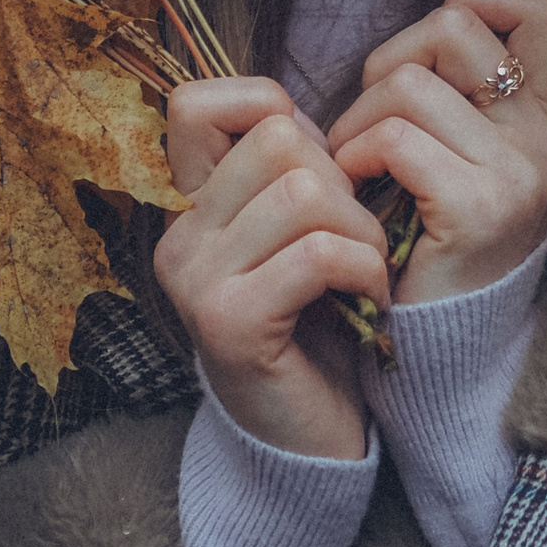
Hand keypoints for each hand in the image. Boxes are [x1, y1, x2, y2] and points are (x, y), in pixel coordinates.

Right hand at [154, 77, 389, 458]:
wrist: (309, 444)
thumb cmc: (317, 326)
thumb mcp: (297, 233)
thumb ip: (289, 172)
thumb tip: (305, 113)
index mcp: (189, 206)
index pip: (195, 102)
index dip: (266, 106)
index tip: (316, 166)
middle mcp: (179, 237)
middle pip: (276, 139)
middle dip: (341, 180)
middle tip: (355, 238)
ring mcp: (196, 280)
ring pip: (304, 191)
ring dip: (362, 230)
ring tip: (367, 272)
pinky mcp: (230, 323)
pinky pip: (319, 253)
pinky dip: (364, 272)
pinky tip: (367, 304)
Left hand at [327, 0, 546, 305]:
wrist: (442, 344)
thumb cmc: (430, 236)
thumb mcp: (461, 154)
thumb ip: (457, 92)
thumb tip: (418, 31)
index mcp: (545, 116)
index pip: (539, 7)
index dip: (476, 1)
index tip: (430, 57)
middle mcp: (545, 139)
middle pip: (455, 26)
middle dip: (392, 59)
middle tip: (374, 118)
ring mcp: (518, 174)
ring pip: (408, 85)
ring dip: (357, 118)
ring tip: (355, 160)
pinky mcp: (478, 209)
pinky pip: (393, 138)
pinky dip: (355, 154)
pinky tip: (355, 184)